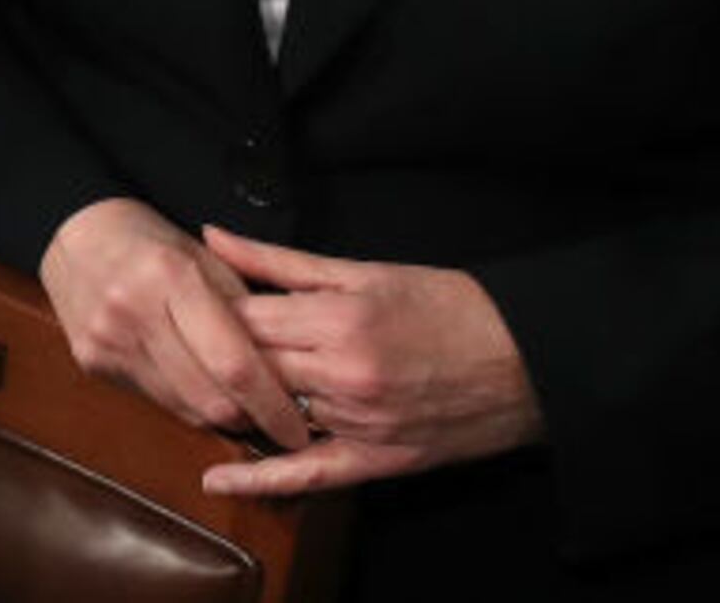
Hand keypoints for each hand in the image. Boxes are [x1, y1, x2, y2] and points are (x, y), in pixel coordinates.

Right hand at [38, 197, 310, 450]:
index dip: (272, 404)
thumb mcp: (206, 259)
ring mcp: (107, 340)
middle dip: (250, 417)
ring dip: (219, 414)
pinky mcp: (91, 361)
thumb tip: (287, 376)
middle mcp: (134, 310)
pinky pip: (156, 401)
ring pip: (184, 408)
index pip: (234, 362)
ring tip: (239, 402)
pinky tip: (198, 386)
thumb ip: (246, 313)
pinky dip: (186, 402)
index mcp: (171, 275)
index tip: (298, 427)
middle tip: (273, 418)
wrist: (75, 233)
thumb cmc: (152, 243)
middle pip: (209, 397)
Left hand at [196, 227, 543, 497]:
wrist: (526, 358)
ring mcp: (361, 423)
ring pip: (276, 414)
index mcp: (336, 322)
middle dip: (221, 357)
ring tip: (208, 388)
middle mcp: (344, 377)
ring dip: (245, 402)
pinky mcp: (381, 460)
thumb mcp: (362, 271)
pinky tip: (218, 481)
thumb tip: (212, 238)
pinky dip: (263, 479)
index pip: (243, 322)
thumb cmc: (446, 305)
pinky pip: (313, 475)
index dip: (213, 314)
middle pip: (252, 369)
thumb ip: (279, 261)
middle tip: (195, 346)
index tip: (193, 307)